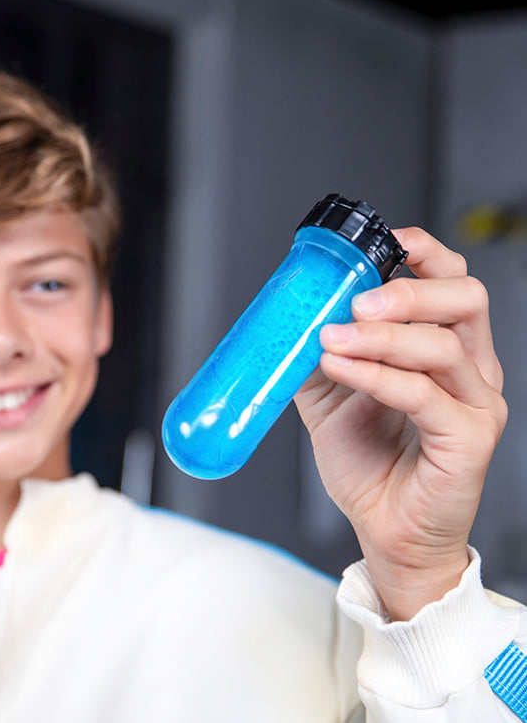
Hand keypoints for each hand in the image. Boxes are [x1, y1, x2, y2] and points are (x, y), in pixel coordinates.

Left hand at [294, 227, 506, 620]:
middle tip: (356, 302)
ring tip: (332, 339)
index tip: (386, 242)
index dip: (425, 254)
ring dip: (381, 335)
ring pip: (443, 344)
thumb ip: (320, 354)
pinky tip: (341, 367)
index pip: (450, 283)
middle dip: (406, 290)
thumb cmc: (369, 463)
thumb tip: (292, 318)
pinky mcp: (469, 439)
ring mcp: (476, 404)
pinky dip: (377, 375)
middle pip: (463, 299)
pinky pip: (424, 394)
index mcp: (444, 350)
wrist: (384, 527)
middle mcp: (470, 369)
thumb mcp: (331, 395)